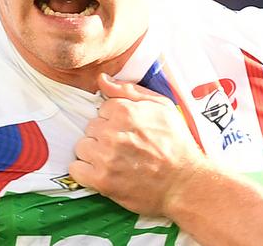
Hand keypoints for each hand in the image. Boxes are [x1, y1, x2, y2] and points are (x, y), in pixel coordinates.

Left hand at [69, 74, 203, 216]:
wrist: (186, 182)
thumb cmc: (177, 144)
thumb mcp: (161, 106)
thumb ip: (128, 90)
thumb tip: (102, 79)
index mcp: (125, 111)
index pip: (102, 109)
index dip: (114, 120)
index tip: (127, 130)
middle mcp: (112, 133)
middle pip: (91, 127)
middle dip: (104, 135)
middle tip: (123, 146)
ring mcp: (106, 157)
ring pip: (82, 147)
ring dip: (94, 153)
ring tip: (114, 160)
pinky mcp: (102, 181)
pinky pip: (76, 169)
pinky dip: (85, 171)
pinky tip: (103, 172)